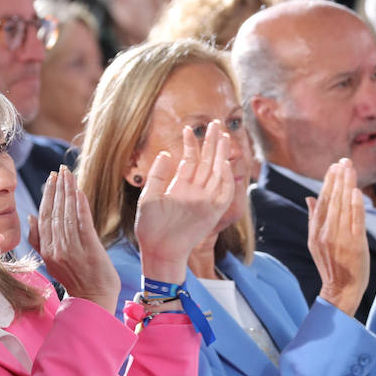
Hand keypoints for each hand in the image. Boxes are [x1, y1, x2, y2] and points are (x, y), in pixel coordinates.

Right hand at [28, 165, 120, 311]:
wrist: (94, 299)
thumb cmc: (75, 279)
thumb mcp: (50, 260)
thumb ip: (39, 239)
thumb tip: (30, 216)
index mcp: (46, 250)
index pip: (44, 217)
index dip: (47, 197)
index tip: (51, 179)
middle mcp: (56, 249)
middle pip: (54, 213)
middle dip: (56, 189)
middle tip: (59, 171)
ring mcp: (73, 249)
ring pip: (67, 215)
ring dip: (68, 192)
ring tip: (69, 175)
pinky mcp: (89, 249)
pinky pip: (82, 223)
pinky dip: (80, 205)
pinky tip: (79, 191)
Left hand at [133, 123, 235, 281]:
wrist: (158, 251)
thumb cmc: (150, 228)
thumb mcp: (149, 197)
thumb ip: (158, 176)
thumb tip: (166, 153)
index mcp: (180, 188)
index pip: (189, 161)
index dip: (191, 145)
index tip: (188, 129)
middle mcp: (195, 192)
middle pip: (207, 163)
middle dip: (212, 143)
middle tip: (216, 124)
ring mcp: (205, 201)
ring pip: (217, 173)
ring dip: (221, 156)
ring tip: (222, 136)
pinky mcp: (212, 213)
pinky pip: (223, 193)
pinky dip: (226, 179)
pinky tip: (223, 163)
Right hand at [307, 159, 369, 315]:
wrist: (341, 289)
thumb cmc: (331, 265)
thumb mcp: (315, 242)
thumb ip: (313, 219)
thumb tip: (310, 197)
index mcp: (316, 231)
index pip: (323, 201)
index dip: (328, 182)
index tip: (333, 166)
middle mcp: (325, 232)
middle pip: (333, 200)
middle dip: (338, 178)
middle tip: (343, 160)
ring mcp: (339, 238)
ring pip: (343, 207)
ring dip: (346, 186)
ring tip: (350, 168)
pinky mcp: (354, 244)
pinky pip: (354, 221)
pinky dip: (355, 205)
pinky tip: (356, 191)